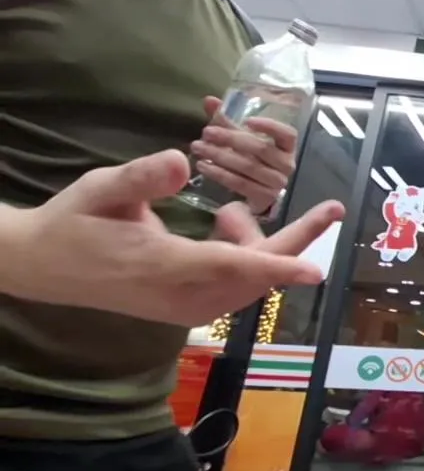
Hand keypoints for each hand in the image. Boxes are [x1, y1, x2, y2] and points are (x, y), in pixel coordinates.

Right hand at [0, 150, 344, 327]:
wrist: (46, 267)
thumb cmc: (75, 223)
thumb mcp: (101, 189)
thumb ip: (141, 177)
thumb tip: (182, 161)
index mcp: (165, 266)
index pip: (232, 268)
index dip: (277, 267)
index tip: (316, 270)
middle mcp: (184, 296)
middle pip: (257, 275)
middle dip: (295, 241)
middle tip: (330, 208)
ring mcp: (188, 308)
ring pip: (250, 280)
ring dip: (258, 243)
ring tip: (226, 211)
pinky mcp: (190, 309)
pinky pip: (237, 285)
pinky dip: (244, 254)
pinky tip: (222, 225)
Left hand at [190, 96, 298, 214]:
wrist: (258, 193)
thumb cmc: (252, 159)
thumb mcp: (242, 138)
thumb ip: (228, 120)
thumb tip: (209, 100)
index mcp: (286, 147)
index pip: (287, 134)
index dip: (270, 126)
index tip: (247, 120)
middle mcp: (286, 165)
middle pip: (261, 149)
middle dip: (230, 139)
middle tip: (206, 132)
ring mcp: (277, 184)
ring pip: (248, 167)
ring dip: (220, 156)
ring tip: (198, 148)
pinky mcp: (264, 198)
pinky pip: (240, 184)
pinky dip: (219, 174)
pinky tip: (203, 166)